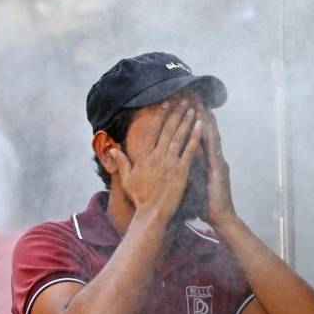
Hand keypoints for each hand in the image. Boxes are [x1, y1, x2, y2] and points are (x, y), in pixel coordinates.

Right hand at [110, 100, 201, 221]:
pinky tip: (200, 126)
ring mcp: (169, 163)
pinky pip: (189, 151)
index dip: (160, 116)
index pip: (152, 132)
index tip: (165, 104)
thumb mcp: (127, 179)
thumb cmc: (140, 198)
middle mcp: (157, 157)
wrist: (153, 213)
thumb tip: (113, 149)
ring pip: (179, 137)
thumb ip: (121, 163)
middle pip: (168, 130)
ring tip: (193, 109)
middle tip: (184, 100)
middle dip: (176, 114)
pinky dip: (195, 137)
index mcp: (144, 157)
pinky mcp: (181, 171)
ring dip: (186, 121)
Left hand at [196, 104, 236, 226]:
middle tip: (195, 99)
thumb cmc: (207, 204)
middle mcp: (215, 158)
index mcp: (208, 162)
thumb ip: (190, 172)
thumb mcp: (195, 185)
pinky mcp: (219, 168)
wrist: (221, 217)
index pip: (200, 139)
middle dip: (201, 116)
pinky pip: (214, 149)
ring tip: (202, 105)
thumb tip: (181, 162)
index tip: (187, 109)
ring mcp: (218, 162)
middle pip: (207, 133)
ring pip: (212, 137)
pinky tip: (206, 125)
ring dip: (207, 121)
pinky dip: (210, 135)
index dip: (195, 124)